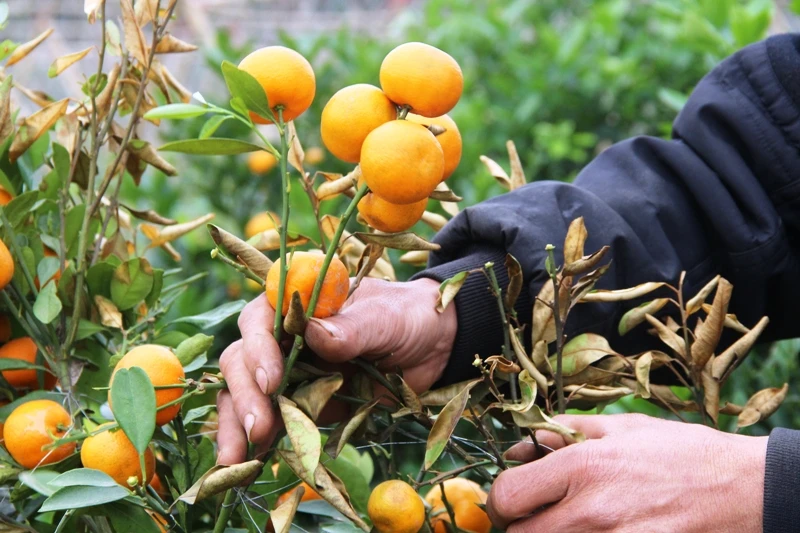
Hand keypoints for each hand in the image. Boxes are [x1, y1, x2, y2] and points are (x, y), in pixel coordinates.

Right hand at [216, 277, 456, 463]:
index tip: (271, 379)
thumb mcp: (385, 318)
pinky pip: (270, 422)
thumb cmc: (405, 316)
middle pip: (242, 361)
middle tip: (257, 428)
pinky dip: (255, 444)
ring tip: (237, 460)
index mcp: (297, 305)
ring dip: (236, 426)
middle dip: (244, 395)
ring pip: (246, 395)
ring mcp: (289, 373)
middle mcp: (284, 338)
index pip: (259, 320)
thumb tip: (315, 334)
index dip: (257, 348)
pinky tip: (246, 467)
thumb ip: (352, 328)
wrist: (431, 346)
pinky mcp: (301, 406)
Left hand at [487, 414, 766, 532]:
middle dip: (523, 525)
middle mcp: (592, 510)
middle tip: (539, 514)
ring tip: (574, 520)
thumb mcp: (622, 428)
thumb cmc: (683, 453)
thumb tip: (521, 445)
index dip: (503, 500)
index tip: (515, 499)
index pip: (507, 496)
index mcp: (583, 466)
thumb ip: (563, 433)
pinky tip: (602, 530)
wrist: (746, 490)